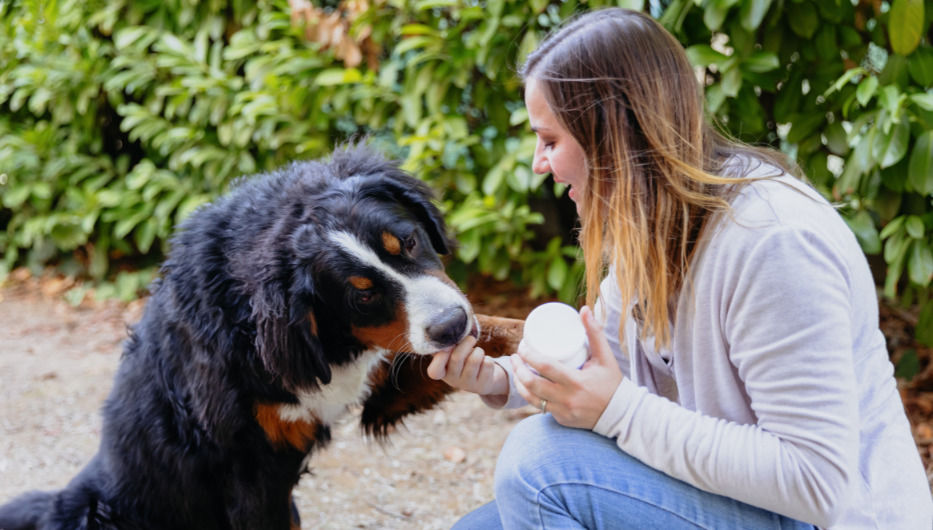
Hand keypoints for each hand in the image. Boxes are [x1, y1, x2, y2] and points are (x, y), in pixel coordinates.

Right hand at [427, 335, 508, 399]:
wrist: (485, 377)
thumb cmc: (466, 360)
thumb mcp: (455, 353)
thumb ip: (448, 346)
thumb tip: (446, 335)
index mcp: (443, 372)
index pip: (434, 371)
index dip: (440, 358)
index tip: (448, 346)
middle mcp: (453, 381)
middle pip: (456, 358)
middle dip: (466, 343)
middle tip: (471, 339)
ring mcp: (468, 385)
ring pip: (474, 360)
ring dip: (478, 351)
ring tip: (478, 353)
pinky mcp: (483, 386)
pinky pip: (487, 364)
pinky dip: (488, 359)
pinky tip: (485, 363)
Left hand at [512, 305, 622, 428]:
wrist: (622, 414)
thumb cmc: (612, 382)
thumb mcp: (605, 356)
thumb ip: (595, 333)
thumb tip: (583, 309)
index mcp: (577, 382)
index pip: (545, 367)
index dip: (529, 355)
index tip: (523, 346)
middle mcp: (567, 399)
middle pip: (532, 383)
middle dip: (518, 369)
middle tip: (515, 357)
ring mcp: (563, 412)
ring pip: (531, 398)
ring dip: (519, 383)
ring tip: (516, 370)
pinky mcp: (562, 420)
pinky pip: (540, 408)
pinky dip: (531, 395)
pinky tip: (526, 385)